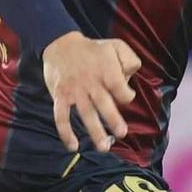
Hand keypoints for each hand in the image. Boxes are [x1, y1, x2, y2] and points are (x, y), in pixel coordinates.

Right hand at [42, 31, 141, 152]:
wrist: (60, 44)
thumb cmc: (93, 49)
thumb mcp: (116, 46)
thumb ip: (130, 59)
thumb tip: (131, 77)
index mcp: (107, 71)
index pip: (121, 90)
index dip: (126, 95)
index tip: (125, 97)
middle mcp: (91, 83)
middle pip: (104, 104)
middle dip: (113, 120)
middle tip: (121, 134)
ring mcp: (74, 91)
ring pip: (86, 114)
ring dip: (94, 132)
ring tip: (103, 147)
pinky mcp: (60, 96)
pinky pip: (61, 117)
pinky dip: (65, 132)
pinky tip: (72, 146)